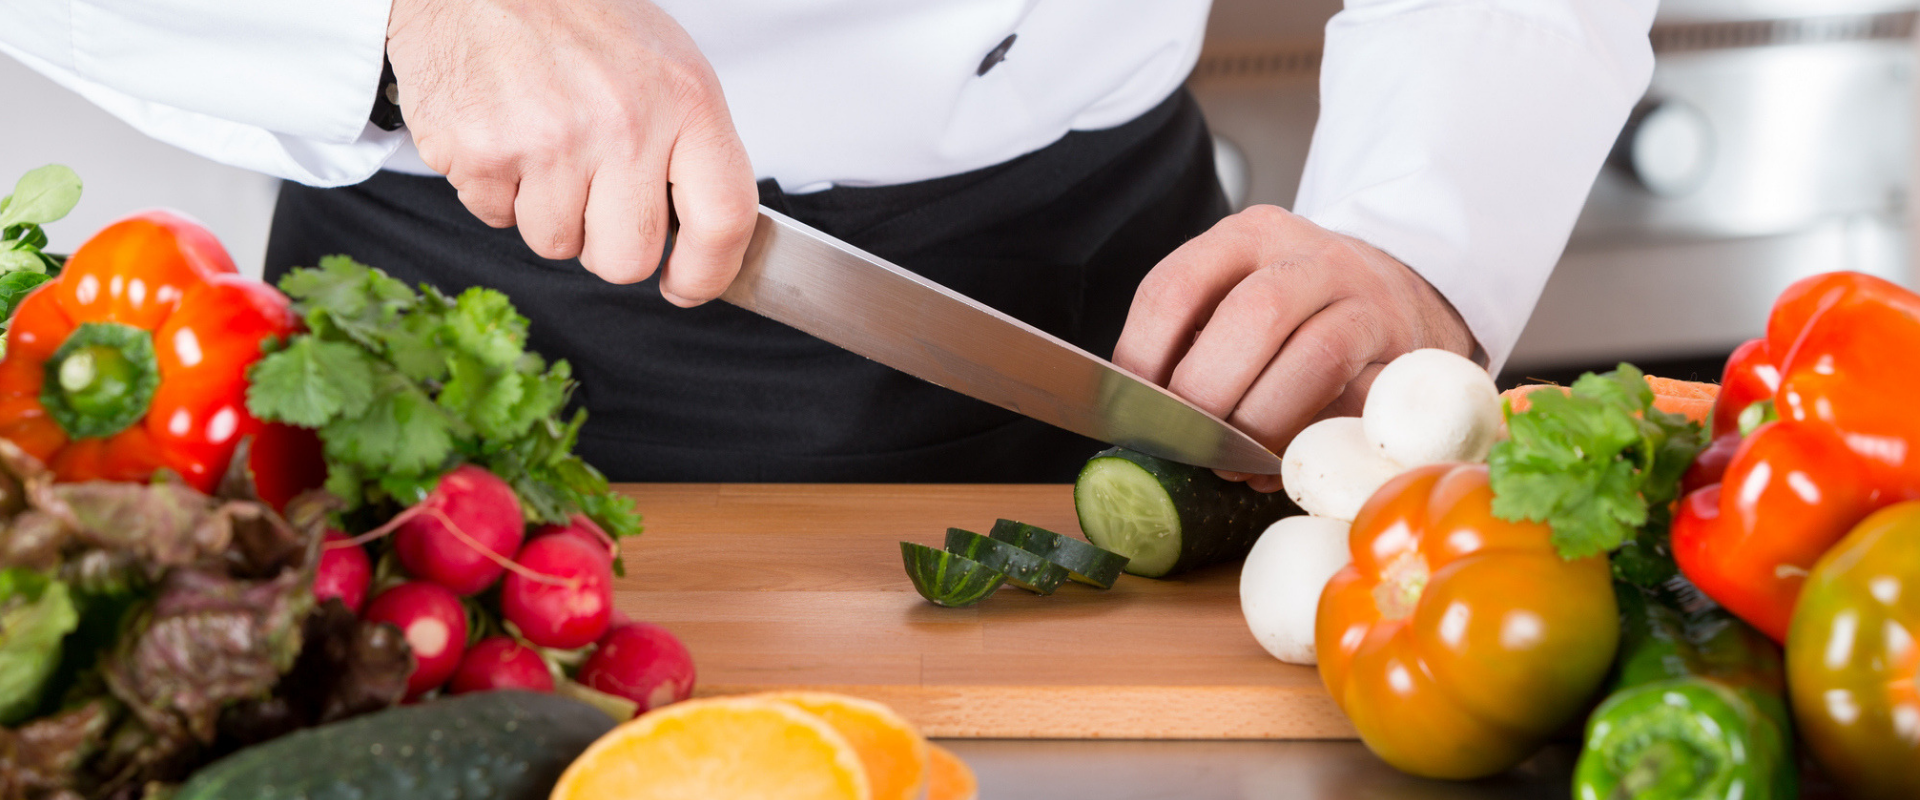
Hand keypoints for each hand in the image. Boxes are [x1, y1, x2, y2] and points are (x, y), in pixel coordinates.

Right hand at [385, 0, 757, 303]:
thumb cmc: (579, 15)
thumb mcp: (667, 67)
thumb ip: (690, 148)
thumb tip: (703, 234)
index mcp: (685, 100)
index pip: (725, 218)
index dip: (709, 272)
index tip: (687, 284)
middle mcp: (623, 124)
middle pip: (628, 260)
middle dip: (609, 245)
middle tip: (595, 196)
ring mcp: (549, 142)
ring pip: (556, 245)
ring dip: (548, 212)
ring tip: (544, 145)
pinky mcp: (482, 152)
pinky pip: (495, 218)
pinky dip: (496, 189)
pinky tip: (504, 134)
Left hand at [1113, 205, 1476, 491]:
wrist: (1396, 297)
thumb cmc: (1294, 312)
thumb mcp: (1237, 298)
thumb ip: (1194, 344)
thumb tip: (1145, 423)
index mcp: (1247, 236)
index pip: (1178, 286)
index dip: (1144, 356)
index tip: (1133, 411)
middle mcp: (1310, 256)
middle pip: (1254, 314)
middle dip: (1210, 391)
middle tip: (1188, 442)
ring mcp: (1367, 299)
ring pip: (1318, 356)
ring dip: (1265, 421)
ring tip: (1234, 464)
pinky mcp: (1404, 351)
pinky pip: (1362, 401)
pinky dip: (1315, 441)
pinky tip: (1281, 466)